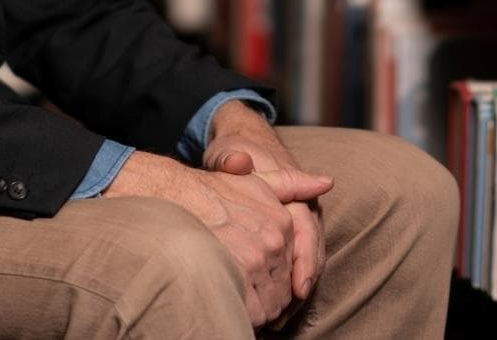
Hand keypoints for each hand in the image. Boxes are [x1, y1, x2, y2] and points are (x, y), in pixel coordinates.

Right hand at [104, 150, 298, 326]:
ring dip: (259, 311)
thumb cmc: (210, 189)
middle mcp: (273, 240)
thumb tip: (326, 182)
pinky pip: (252, 311)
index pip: (294, 266)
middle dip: (269, 299)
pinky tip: (231, 309)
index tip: (260, 284)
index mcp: (281, 220)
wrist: (170, 195)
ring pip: (271, 304)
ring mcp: (256, 259)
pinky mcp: (238, 277)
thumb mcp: (254, 179)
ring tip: (239, 304)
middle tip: (249, 299)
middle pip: (283, 288)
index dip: (277, 281)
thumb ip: (291, 183)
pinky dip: (245, 317)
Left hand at [204, 103, 332, 323]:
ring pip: (309, 260)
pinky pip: (298, 262)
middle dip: (302, 282)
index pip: (306, 228)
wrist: (243, 146)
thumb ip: (231, 159)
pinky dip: (289, 284)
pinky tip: (277, 307)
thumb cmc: (235, 153)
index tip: (299, 288)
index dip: (304, 259)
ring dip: (297, 288)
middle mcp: (303, 206)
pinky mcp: (292, 233)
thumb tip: (239, 162)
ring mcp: (300, 220)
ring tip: (281, 317)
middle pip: (312, 250)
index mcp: (293, 188)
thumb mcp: (229, 153)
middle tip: (286, 312)